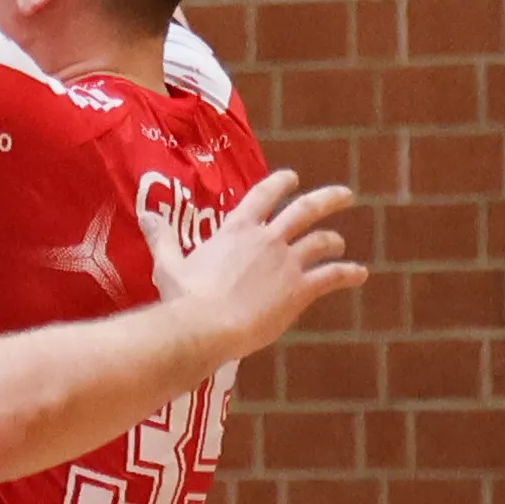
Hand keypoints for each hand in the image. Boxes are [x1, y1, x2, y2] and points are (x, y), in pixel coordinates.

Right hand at [152, 172, 367, 356]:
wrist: (207, 326)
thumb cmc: (184, 297)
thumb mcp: (168, 263)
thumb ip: (161, 237)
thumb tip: (145, 214)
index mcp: (237, 229)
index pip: (264, 194)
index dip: (280, 183)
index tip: (292, 177)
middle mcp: (268, 238)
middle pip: (305, 209)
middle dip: (328, 199)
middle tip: (345, 195)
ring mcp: (288, 262)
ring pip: (321, 242)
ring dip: (334, 241)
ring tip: (340, 243)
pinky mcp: (301, 288)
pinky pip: (332, 276)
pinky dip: (348, 273)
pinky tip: (359, 274)